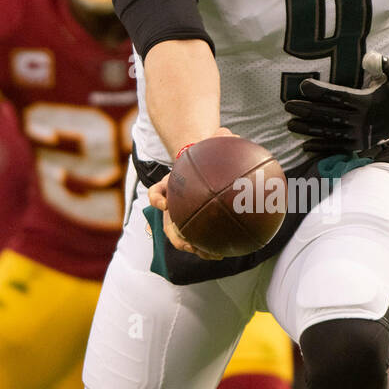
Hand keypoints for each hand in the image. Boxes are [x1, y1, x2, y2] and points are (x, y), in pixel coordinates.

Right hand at [147, 128, 233, 260]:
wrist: (202, 165)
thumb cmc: (205, 156)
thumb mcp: (209, 146)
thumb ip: (218, 139)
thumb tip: (232, 134)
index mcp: (169, 187)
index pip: (156, 193)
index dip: (158, 199)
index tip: (164, 204)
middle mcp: (171, 205)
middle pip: (166, 224)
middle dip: (176, 236)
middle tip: (187, 243)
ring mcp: (179, 218)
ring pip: (178, 238)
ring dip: (191, 247)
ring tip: (208, 254)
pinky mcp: (191, 226)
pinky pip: (195, 239)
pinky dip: (204, 248)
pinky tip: (222, 253)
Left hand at [285, 57, 388, 154]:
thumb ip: (387, 65)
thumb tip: (372, 57)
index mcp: (367, 102)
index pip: (338, 95)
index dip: (320, 91)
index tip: (303, 85)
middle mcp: (362, 121)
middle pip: (329, 115)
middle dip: (307, 110)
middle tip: (287, 106)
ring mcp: (360, 135)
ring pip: (329, 132)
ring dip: (309, 129)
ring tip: (290, 124)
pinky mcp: (360, 145)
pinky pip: (337, 147)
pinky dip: (321, 147)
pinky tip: (306, 145)